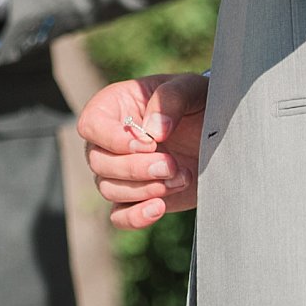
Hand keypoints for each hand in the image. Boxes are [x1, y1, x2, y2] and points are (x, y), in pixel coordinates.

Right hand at [78, 72, 207, 229]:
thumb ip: (171, 99)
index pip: (90, 125)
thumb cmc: (195, 102)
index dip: (114, 139)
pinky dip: (135, 217)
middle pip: (98, 162)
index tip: (150, 143)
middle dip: (135, 168)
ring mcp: (121, 172)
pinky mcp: (137, 197)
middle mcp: (110, 141)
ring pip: (109, 189)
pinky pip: (120, 216)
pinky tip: (159, 208)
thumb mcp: (189, 88)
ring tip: (180, 178)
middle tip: (172, 165)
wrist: (215, 131)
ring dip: (145, 189)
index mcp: (113, 108)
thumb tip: (154, 131)